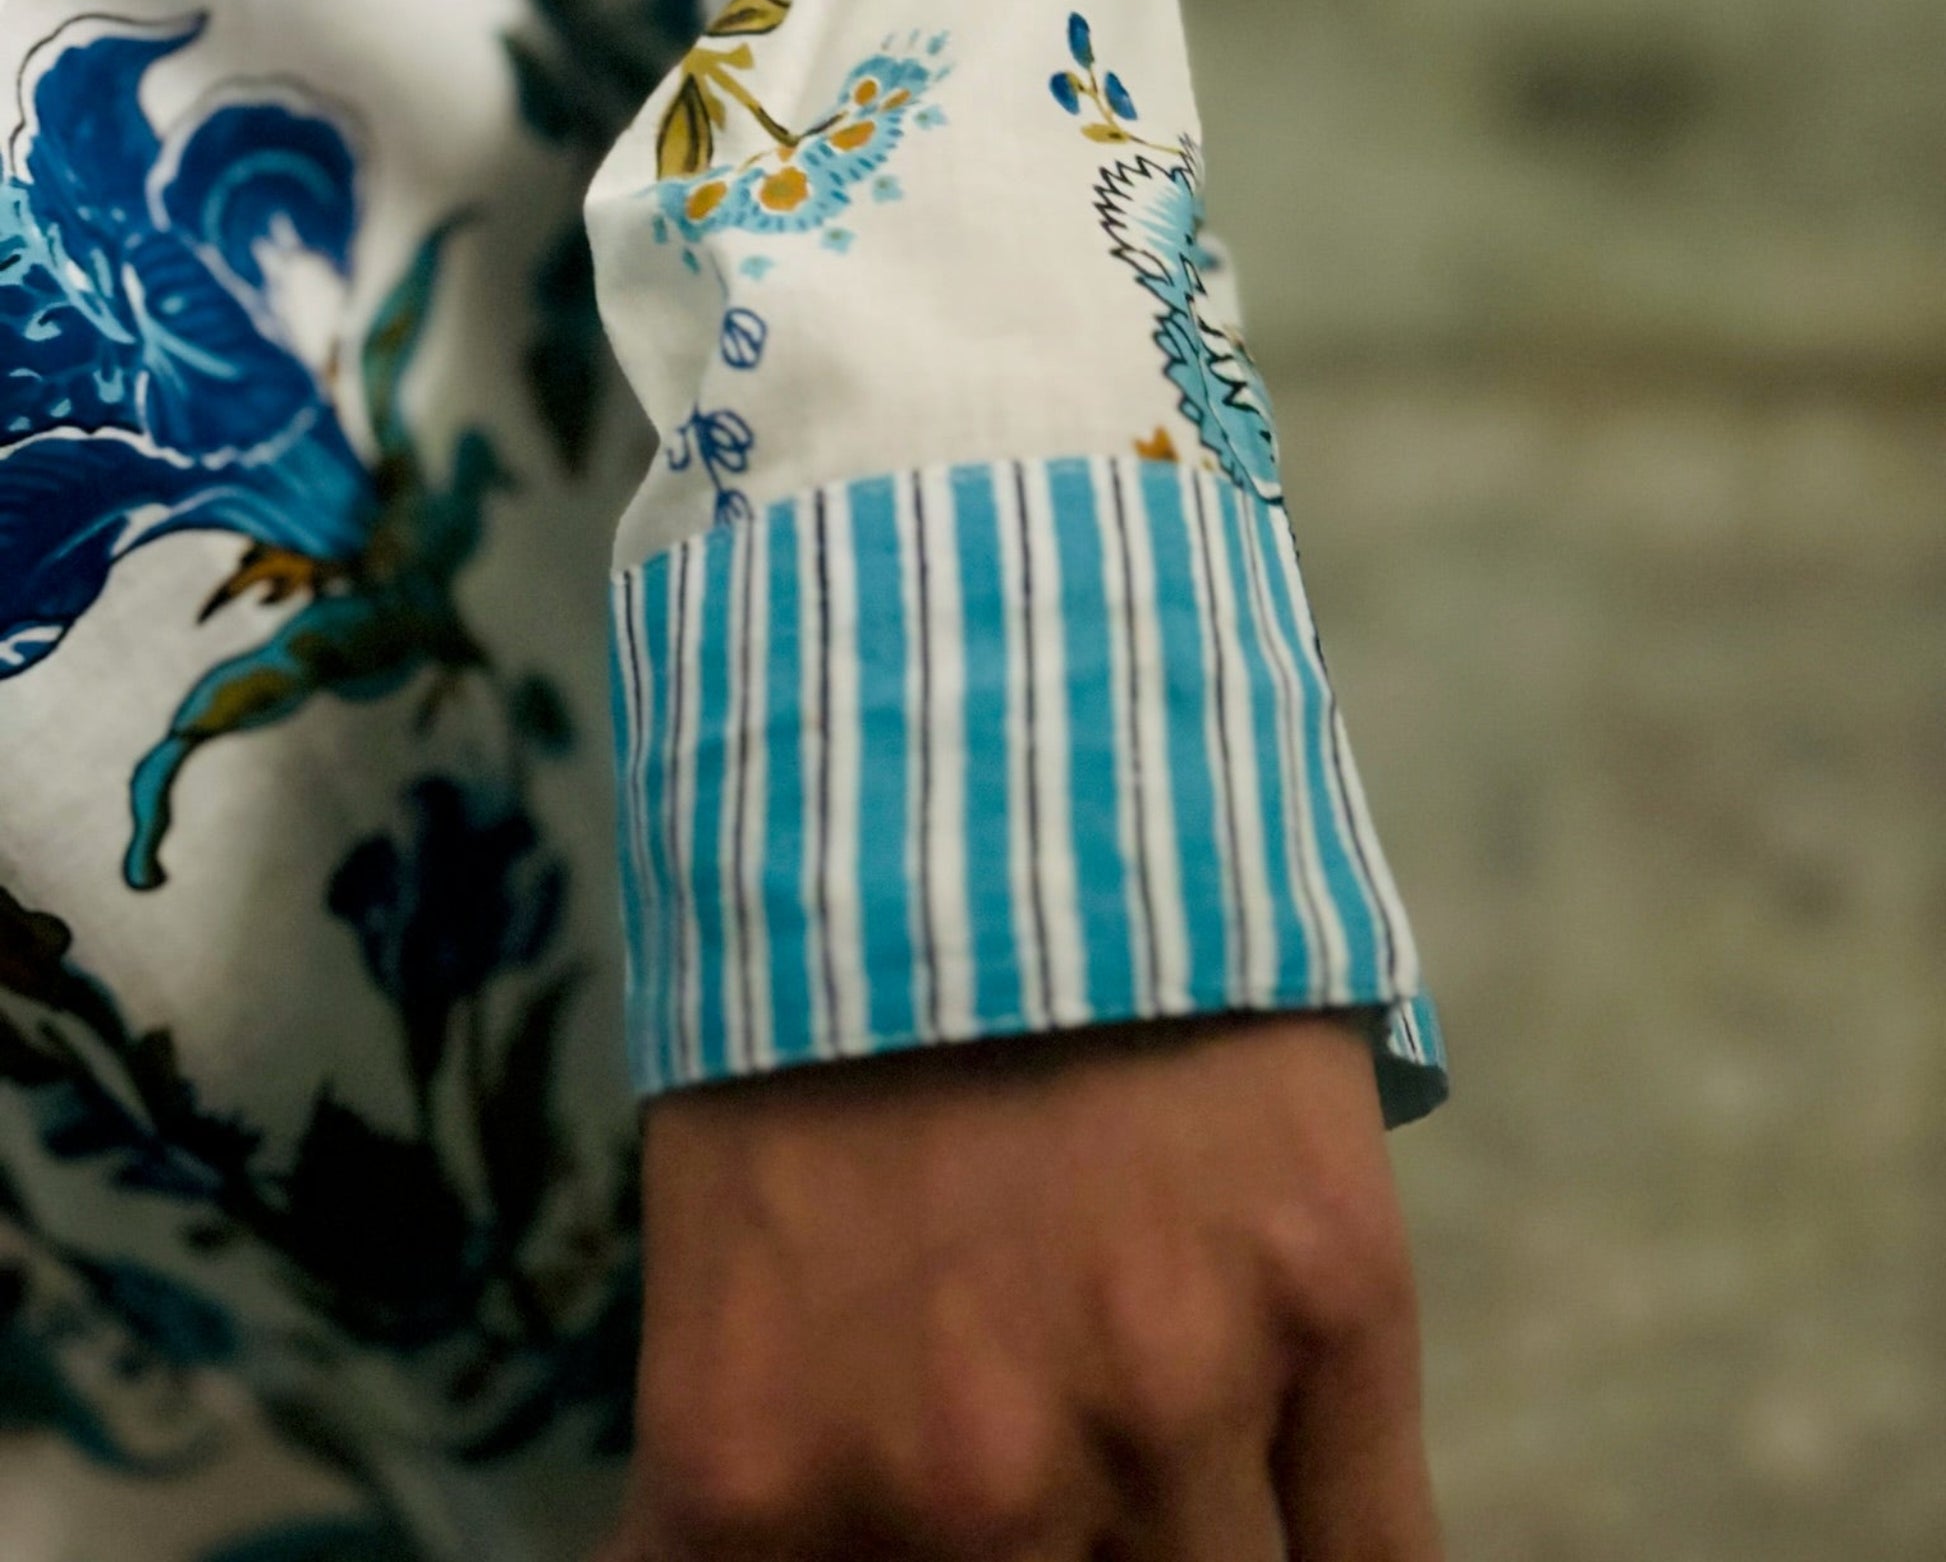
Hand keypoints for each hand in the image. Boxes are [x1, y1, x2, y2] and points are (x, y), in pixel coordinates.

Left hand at [599, 1012, 1439, 1559]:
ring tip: (1151, 1451)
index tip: (924, 1549)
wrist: (972, 765)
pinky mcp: (1329, 1293)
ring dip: (1179, 1550)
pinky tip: (1295, 1536)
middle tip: (1054, 1494)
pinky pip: (1378, 1555)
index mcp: (770, 1468)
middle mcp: (969, 1473)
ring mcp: (1167, 1387)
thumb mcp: (723, 1250)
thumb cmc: (823, 1002)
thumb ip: (760, 1472)